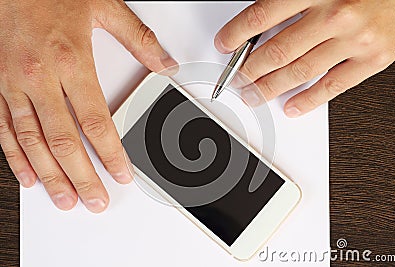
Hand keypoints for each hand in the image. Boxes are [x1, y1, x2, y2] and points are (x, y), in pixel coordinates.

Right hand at [0, 0, 176, 212]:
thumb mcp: (104, 7)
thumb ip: (139, 39)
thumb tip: (166, 63)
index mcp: (71, 60)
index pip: (96, 121)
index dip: (111, 153)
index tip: (121, 174)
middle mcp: (40, 77)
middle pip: (64, 141)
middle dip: (82, 176)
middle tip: (95, 200)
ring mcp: (15, 84)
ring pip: (33, 142)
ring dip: (51, 175)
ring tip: (66, 198)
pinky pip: (5, 128)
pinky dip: (17, 157)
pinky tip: (30, 176)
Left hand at [215, 0, 394, 116]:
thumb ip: (290, 0)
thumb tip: (258, 24)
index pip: (262, 16)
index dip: (237, 34)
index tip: (225, 45)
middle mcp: (335, 14)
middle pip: (278, 51)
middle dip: (250, 69)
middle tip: (237, 80)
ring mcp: (355, 39)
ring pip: (300, 72)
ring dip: (270, 87)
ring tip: (254, 95)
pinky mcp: (373, 58)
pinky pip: (334, 86)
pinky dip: (309, 100)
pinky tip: (291, 106)